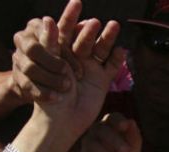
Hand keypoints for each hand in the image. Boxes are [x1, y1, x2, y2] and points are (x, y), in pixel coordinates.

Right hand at [10, 0, 83, 102]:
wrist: (46, 81)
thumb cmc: (63, 56)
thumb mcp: (68, 45)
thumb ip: (73, 34)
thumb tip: (88, 23)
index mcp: (35, 26)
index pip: (46, 34)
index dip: (64, 50)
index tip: (78, 65)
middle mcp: (22, 40)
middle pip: (33, 49)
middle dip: (53, 63)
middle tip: (69, 75)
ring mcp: (17, 59)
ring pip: (29, 68)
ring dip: (49, 78)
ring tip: (66, 87)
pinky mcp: (15, 78)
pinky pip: (26, 85)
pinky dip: (42, 92)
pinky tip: (56, 98)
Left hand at [13, 0, 125, 136]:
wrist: (62, 122)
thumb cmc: (49, 97)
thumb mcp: (49, 68)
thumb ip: (50, 44)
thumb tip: (46, 18)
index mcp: (62, 54)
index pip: (66, 32)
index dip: (70, 17)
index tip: (76, 2)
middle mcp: (77, 59)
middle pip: (85, 40)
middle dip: (90, 31)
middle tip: (94, 22)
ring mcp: (91, 69)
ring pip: (101, 50)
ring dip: (107, 38)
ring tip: (114, 25)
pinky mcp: (103, 80)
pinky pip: (112, 66)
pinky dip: (117, 58)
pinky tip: (122, 49)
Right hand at [80, 112, 141, 151]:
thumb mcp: (134, 144)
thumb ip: (134, 133)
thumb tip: (131, 122)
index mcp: (110, 123)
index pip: (113, 118)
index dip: (118, 121)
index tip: (125, 126)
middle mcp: (96, 129)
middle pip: (102, 131)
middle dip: (115, 141)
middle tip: (126, 151)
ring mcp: (88, 141)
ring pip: (94, 146)